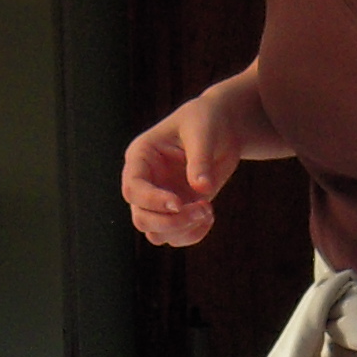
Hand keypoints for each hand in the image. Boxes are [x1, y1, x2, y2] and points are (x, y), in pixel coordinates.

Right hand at [123, 87, 241, 249]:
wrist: (224, 128)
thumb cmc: (207, 120)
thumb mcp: (203, 131)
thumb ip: (200, 159)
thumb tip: (201, 188)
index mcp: (141, 158)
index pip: (133, 188)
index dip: (152, 201)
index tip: (179, 203)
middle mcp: (145, 182)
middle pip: (141, 218)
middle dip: (171, 222)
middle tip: (203, 209)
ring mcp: (160, 199)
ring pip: (156, 233)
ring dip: (182, 231)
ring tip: (208, 211)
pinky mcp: (178, 211)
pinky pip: (175, 236)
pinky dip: (192, 234)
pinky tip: (209, 216)